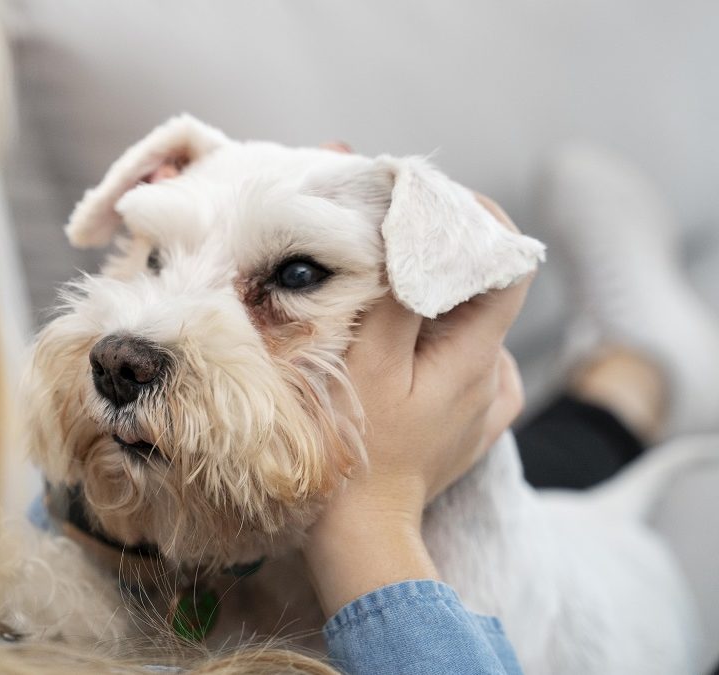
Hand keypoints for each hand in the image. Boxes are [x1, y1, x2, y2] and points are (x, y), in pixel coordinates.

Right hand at [305, 195, 529, 616]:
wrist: (361, 532)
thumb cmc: (357, 450)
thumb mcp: (368, 366)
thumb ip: (394, 298)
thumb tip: (408, 236)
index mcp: (478, 357)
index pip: (511, 266)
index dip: (482, 221)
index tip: (432, 198)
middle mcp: (493, 376)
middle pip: (482, 291)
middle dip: (438, 255)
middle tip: (381, 233)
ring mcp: (483, 403)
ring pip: (467, 325)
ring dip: (430, 297)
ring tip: (377, 287)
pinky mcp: (468, 423)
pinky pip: (461, 359)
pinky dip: (433, 336)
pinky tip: (397, 342)